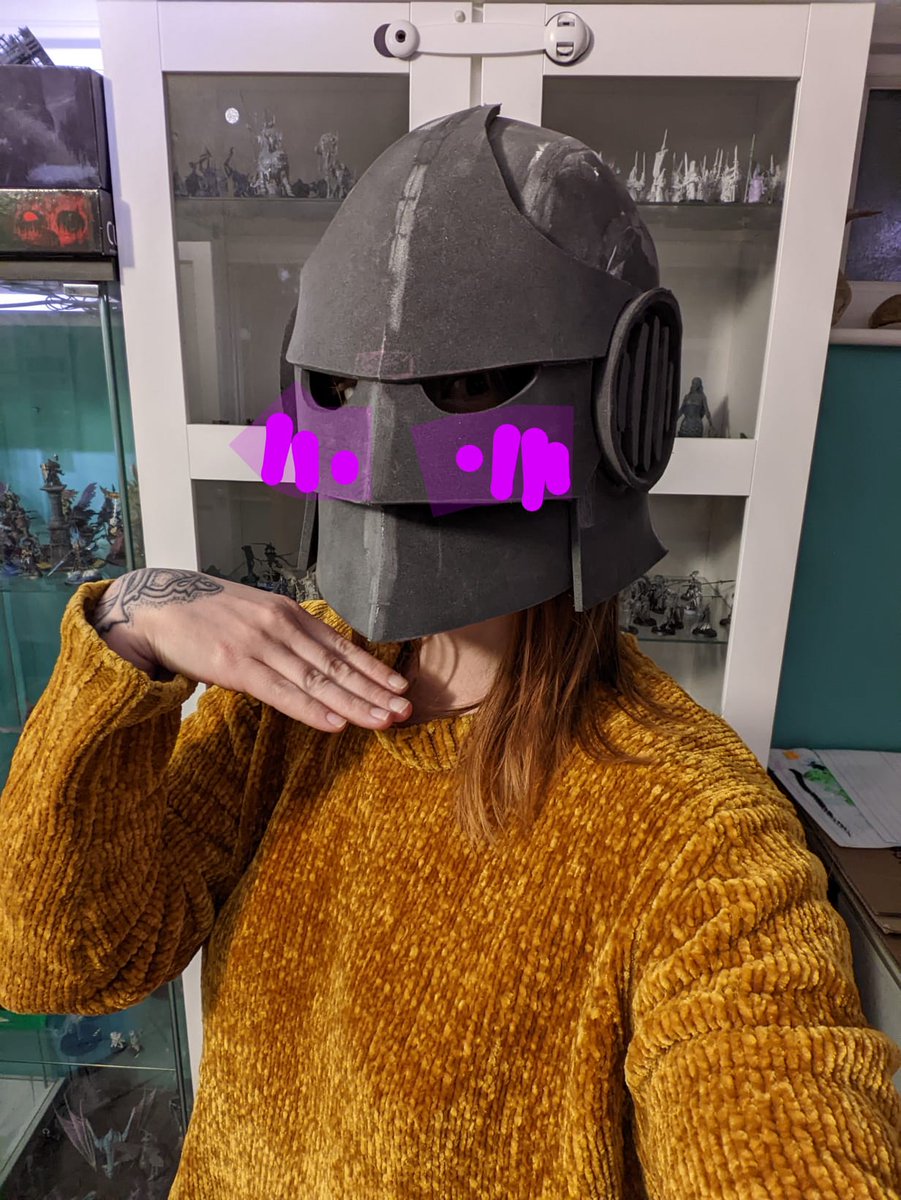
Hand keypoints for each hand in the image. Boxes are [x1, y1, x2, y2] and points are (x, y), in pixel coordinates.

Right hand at [90, 568, 410, 731]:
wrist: (154, 606)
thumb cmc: (204, 614)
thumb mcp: (254, 614)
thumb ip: (285, 635)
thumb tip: (314, 660)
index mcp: (288, 613)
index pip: (340, 646)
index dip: (373, 668)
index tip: (399, 686)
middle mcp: (280, 626)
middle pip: (337, 666)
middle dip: (374, 690)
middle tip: (405, 710)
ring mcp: (260, 645)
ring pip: (317, 681)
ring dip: (354, 704)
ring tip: (383, 720)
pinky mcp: (236, 665)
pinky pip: (282, 693)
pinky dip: (312, 710)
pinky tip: (336, 723)